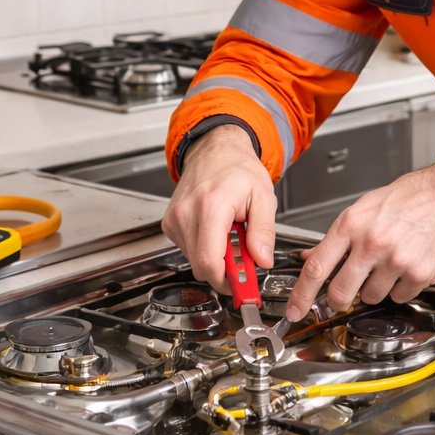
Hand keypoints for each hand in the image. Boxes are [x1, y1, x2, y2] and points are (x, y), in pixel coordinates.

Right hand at [160, 125, 277, 292]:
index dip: (228, 281)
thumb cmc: (238, 169)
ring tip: (230, 234)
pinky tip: (216, 230)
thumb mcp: (263, 196)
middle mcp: (186, 214)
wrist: (216, 150)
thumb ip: (264, 231)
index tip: (244, 284)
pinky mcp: (170, 224)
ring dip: (216, 257)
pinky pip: (188, 250)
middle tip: (245, 256)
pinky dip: (205, 247)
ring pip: (194, 260)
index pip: (210, 262)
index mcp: (210, 207)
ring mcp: (174, 219)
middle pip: (201, 266)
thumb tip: (262, 260)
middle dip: (225, 270)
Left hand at [284, 162, 434, 320]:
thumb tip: (312, 257)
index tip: (295, 310)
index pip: (317, 267)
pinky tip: (407, 265)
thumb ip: (339, 236)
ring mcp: (396, 260)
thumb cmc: (409, 198)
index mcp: (352, 224)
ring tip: (388, 263)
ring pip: (370, 297)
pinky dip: (401, 287)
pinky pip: (399, 297)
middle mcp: (372, 243)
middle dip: (338, 299)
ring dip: (375, 288)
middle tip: (344, 293)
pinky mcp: (420, 273)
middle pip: (340, 292)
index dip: (301, 295)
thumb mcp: (365, 208)